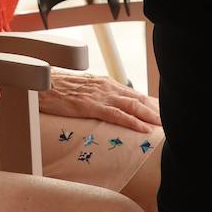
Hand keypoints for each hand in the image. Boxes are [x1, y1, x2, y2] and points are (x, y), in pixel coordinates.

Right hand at [38, 71, 161, 132]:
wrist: (39, 83)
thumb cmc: (56, 88)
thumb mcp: (81, 89)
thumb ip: (96, 95)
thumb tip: (107, 106)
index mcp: (104, 82)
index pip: (133, 94)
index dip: (150, 104)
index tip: (164, 114)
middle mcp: (105, 86)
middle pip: (137, 98)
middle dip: (156, 110)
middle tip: (171, 121)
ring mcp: (99, 95)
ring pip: (132, 105)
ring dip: (150, 116)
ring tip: (164, 126)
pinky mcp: (90, 105)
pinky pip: (116, 114)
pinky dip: (132, 122)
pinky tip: (143, 129)